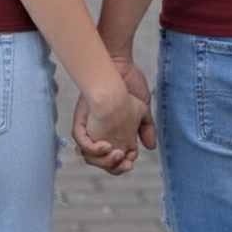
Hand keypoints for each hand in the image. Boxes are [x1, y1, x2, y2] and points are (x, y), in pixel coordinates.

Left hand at [72, 58, 156, 173]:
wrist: (118, 64)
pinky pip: (81, 141)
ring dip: (103, 160)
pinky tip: (106, 145)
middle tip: (126, 164)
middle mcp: (99, 132)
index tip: (131, 163)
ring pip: (90, 155)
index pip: (115, 157)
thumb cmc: (130, 83)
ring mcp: (89, 127)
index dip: (122, 165)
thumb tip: (150, 148)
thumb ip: (146, 128)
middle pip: (101, 160)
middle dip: (113, 167)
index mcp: (113, 132)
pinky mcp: (81, 120)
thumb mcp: (143, 108)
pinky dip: (91, 149)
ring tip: (117, 154)